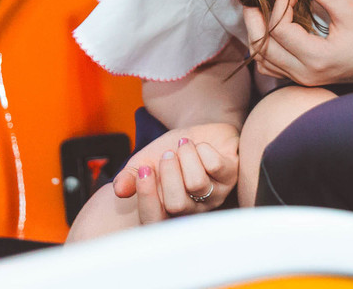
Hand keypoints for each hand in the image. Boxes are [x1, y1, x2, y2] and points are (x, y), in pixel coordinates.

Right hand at [111, 123, 238, 222]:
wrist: (198, 132)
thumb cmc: (171, 153)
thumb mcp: (145, 161)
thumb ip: (130, 176)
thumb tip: (119, 190)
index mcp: (169, 212)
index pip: (155, 220)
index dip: (147, 198)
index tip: (144, 170)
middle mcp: (194, 210)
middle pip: (177, 205)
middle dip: (168, 174)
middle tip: (167, 154)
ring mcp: (216, 195)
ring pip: (197, 184)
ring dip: (187, 157)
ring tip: (184, 145)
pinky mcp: (232, 176)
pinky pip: (215, 166)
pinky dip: (203, 150)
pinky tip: (201, 146)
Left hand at [243, 0, 352, 86]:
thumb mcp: (350, 8)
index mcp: (317, 57)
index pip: (280, 29)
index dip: (281, 5)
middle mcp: (304, 73)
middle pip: (262, 48)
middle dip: (255, 20)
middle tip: (255, 0)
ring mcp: (301, 80)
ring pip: (262, 61)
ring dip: (257, 35)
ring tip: (259, 14)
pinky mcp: (302, 79)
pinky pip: (271, 68)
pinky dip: (264, 49)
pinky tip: (270, 32)